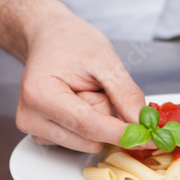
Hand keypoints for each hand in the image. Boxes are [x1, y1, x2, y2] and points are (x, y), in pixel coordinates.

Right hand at [16, 0, 145, 151]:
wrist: (49, 36)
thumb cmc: (70, 41)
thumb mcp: (104, 58)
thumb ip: (124, 92)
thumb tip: (141, 123)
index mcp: (40, 95)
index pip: (88, 126)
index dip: (122, 134)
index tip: (148, 139)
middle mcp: (31, 118)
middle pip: (89, 138)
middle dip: (106, 115)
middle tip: (99, 85)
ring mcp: (34, 129)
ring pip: (87, 143)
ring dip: (98, 119)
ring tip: (86, 90)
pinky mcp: (42, 135)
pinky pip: (79, 141)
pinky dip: (89, 124)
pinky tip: (80, 100)